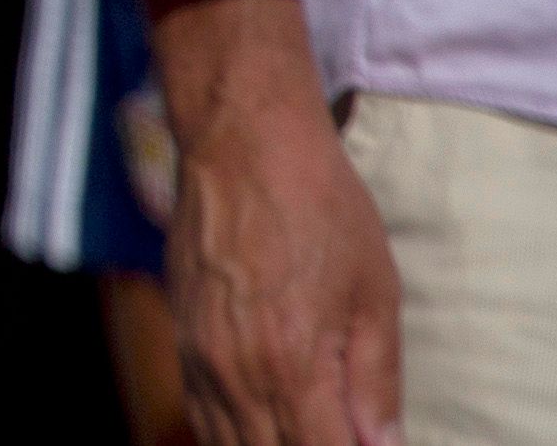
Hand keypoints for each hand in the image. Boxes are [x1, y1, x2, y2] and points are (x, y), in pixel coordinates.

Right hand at [154, 0, 405, 445]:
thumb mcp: (375, 295)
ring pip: (225, 442)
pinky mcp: (180, 332)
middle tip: (339, 436)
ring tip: (300, 434)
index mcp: (292, 367)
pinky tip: (258, 427)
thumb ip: (376, 380)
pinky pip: (200, 409)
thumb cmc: (320, 208)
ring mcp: (198, 354)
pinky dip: (230, 432)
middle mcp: (235, 372)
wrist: (240, 140)